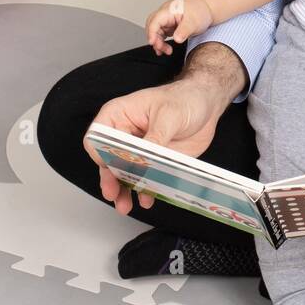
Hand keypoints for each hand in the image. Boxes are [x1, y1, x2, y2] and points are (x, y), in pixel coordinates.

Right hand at [83, 43, 246, 214]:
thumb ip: (154, 139)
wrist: (207, 106)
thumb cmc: (185, 98)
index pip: (98, 136)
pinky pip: (144, 180)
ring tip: (125, 205)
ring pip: (123, 174)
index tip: (110, 166)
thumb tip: (142, 160)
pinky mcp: (153, 162)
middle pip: (107, 159)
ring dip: (123, 190)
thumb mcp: (169, 115)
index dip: (100, 153)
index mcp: (120, 115)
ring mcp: (138, 150)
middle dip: (110, 178)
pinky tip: (147, 199)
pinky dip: (144, 191)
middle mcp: (125, 134)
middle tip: (112, 193)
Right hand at [144, 0, 214, 54]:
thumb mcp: (194, 22)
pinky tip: (165, 48)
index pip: (155, 21)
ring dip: (158, 42)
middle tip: (161, 49)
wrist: (206, 8)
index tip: (153, 43)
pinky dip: (162, 41)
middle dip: (154, 39)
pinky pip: (161, 33)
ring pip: (156, 31)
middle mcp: (165, 14)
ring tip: (166, 51)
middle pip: (152, 26)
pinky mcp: (170, 25)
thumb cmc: (200, 11)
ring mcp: (167, 19)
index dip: (152, 32)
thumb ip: (184, 30)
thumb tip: (176, 39)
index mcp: (169, 10)